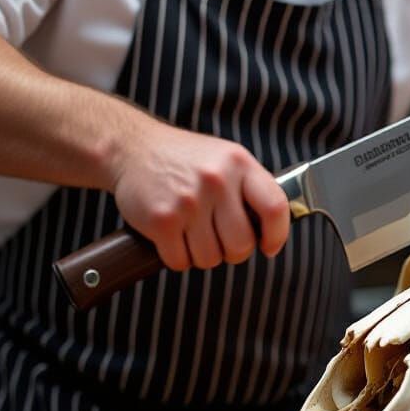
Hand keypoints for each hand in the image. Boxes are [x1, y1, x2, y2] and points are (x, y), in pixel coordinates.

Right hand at [109, 120, 289, 271]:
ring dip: (202, 255)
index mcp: (239, 163)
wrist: (132, 148)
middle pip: (241, 244)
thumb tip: (271, 230)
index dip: (277, 235)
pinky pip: (180, 262)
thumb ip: (250, 188)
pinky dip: (177, 257)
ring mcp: (188, 201)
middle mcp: (216, 181)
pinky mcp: (162, 220)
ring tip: (193, 234)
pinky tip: (173, 237)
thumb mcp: (226, 159)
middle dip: (233, 252)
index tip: (269, 246)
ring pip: (210, 258)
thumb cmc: (185, 160)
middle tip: (221, 241)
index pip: (275, 207)